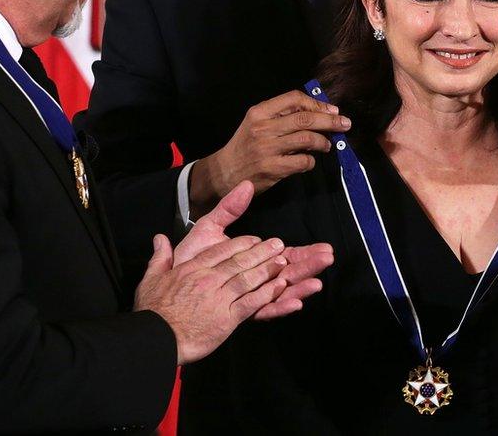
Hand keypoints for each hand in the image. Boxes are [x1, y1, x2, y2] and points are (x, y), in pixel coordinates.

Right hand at [134, 229, 287, 364]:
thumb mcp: (151, 278)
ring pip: (248, 279)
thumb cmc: (152, 311)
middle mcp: (209, 279)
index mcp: (192, 268)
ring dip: (268, 269)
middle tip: (278, 243)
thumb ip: (160, 257)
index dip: (240, 243)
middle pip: (239, 261)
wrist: (156, 338)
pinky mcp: (227, 318)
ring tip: (283, 261)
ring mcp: (219, 298)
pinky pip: (250, 303)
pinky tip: (278, 287)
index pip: (221, 251)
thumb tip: (159, 238)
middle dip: (261, 251)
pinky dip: (266, 294)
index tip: (254, 239)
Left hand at [173, 181, 333, 319]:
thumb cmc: (190, 259)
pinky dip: (280, 306)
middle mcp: (255, 280)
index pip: (283, 255)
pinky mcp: (240, 312)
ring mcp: (249, 297)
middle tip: (329, 258)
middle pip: (288, 273)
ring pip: (281, 291)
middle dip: (308, 266)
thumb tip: (247, 185)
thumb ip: (229, 209)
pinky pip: (264, 310)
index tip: (322, 246)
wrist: (169, 285)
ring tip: (318, 280)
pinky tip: (296, 302)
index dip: (303, 251)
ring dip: (300, 286)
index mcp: (252, 262)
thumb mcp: (210, 228)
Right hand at [189, 90, 350, 217]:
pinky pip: (302, 162)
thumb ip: (281, 116)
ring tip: (327, 145)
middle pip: (305, 118)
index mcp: (259, 112)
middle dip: (330, 120)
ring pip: (306, 138)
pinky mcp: (272, 168)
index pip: (293, 98)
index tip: (331, 110)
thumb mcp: (256, 123)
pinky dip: (311, 161)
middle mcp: (263, 128)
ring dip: (323, 141)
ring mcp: (267, 148)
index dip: (316, 103)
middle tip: (345, 124)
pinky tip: (309, 161)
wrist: (225, 172)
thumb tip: (317, 112)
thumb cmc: (245, 146)